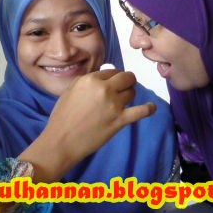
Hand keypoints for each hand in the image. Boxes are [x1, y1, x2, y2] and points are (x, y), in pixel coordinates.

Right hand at [18, 69, 155, 181]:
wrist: (61, 141)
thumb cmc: (61, 117)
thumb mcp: (69, 91)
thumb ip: (85, 81)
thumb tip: (99, 78)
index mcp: (90, 79)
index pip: (111, 71)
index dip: (114, 77)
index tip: (113, 83)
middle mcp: (104, 88)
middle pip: (126, 78)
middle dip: (127, 81)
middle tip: (125, 88)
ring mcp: (114, 104)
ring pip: (132, 92)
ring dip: (130, 96)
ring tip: (124, 102)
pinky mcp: (120, 120)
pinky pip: (142, 111)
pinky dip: (149, 109)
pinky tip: (151, 107)